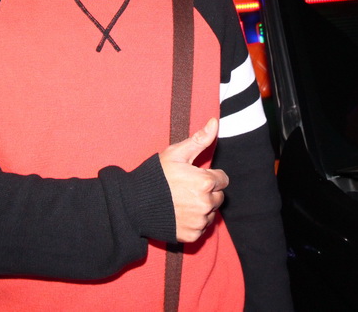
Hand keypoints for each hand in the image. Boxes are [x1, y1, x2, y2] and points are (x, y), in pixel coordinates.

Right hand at [158, 117, 228, 242]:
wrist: (134, 204)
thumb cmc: (156, 176)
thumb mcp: (176, 153)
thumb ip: (200, 139)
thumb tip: (215, 122)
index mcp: (205, 182)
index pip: (223, 179)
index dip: (209, 176)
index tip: (195, 176)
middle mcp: (206, 203)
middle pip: (219, 197)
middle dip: (207, 192)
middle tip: (187, 189)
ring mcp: (199, 221)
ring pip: (211, 213)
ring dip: (202, 208)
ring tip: (182, 202)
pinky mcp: (192, 235)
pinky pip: (202, 228)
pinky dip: (194, 222)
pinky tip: (179, 214)